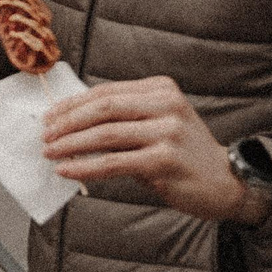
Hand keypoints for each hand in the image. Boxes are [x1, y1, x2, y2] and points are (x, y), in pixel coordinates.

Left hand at [40, 76, 265, 221]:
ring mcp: (167, 132)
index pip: (106, 92)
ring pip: (105, 134)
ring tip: (50, 153)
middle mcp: (166, 105)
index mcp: (161, 89)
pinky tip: (67, 171)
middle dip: (67, 122)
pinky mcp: (164, 160)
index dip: (72, 104)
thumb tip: (71, 122)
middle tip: (45, 136)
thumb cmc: (183, 154)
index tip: (49, 117)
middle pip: (103, 108)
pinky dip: (85, 167)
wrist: (226, 182)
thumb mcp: (157, 124)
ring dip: (71, 144)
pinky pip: (113, 162)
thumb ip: (123, 118)